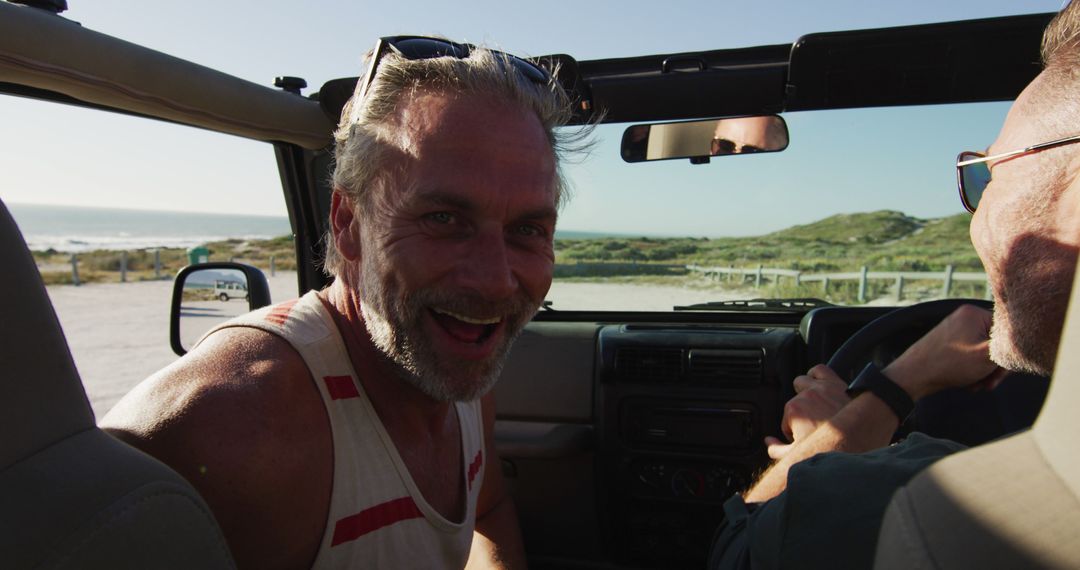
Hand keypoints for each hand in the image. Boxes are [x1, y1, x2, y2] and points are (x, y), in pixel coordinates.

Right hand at [765, 364, 850, 459]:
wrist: (864, 439)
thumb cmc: (835, 449)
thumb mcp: (800, 456)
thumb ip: (778, 450)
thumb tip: (769, 443)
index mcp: (795, 409)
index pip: (786, 419)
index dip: (794, 432)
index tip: (804, 439)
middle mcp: (808, 394)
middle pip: (793, 399)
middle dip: (799, 411)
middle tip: (810, 424)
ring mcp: (823, 387)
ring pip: (803, 380)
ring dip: (805, 391)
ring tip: (813, 405)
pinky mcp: (837, 383)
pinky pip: (820, 369)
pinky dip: (817, 375)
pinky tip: (819, 385)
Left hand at [883, 304, 1006, 400]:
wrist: (913, 376)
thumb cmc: (949, 364)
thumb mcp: (987, 356)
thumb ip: (1009, 345)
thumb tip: (1025, 337)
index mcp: (974, 313)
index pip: (1007, 331)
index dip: (1008, 354)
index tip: (1001, 373)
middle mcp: (965, 317)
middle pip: (995, 343)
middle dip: (994, 367)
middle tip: (988, 385)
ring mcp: (956, 329)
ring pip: (984, 352)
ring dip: (984, 372)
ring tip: (975, 386)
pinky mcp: (950, 342)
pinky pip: (971, 355)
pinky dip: (973, 370)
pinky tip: (967, 383)